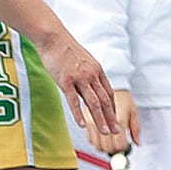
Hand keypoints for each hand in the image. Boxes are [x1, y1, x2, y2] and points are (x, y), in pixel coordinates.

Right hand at [40, 31, 127, 152]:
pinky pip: (74, 100)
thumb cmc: (66, 49)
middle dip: (111, 118)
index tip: (115, 120)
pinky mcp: (65, 80)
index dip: (113, 108)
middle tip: (116, 131)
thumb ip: (88, 75)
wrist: (54, 38)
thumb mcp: (83, 61)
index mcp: (97, 70)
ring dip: (100, 119)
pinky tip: (82, 124)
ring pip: (93, 103)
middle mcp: (91, 75)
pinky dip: (79, 113)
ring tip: (104, 132)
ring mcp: (79, 78)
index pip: (109, 93)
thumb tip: (90, 88)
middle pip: (105, 100)